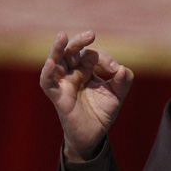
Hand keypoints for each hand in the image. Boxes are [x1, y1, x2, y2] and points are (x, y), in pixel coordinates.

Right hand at [40, 31, 133, 161]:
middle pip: (71, 52)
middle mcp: (73, 73)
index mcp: (86, 70)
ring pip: (55, 61)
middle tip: (91, 34)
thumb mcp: (117, 96)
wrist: (94, 136)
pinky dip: (47, 72)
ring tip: (62, 36)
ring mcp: (63, 84)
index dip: (105, 58)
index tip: (115, 70)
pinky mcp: (58, 97)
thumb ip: (123, 82)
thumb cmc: (102, 112)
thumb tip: (122, 69)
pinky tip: (51, 63)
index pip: (92, 55)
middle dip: (79, 41)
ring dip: (57, 49)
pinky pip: (47, 83)